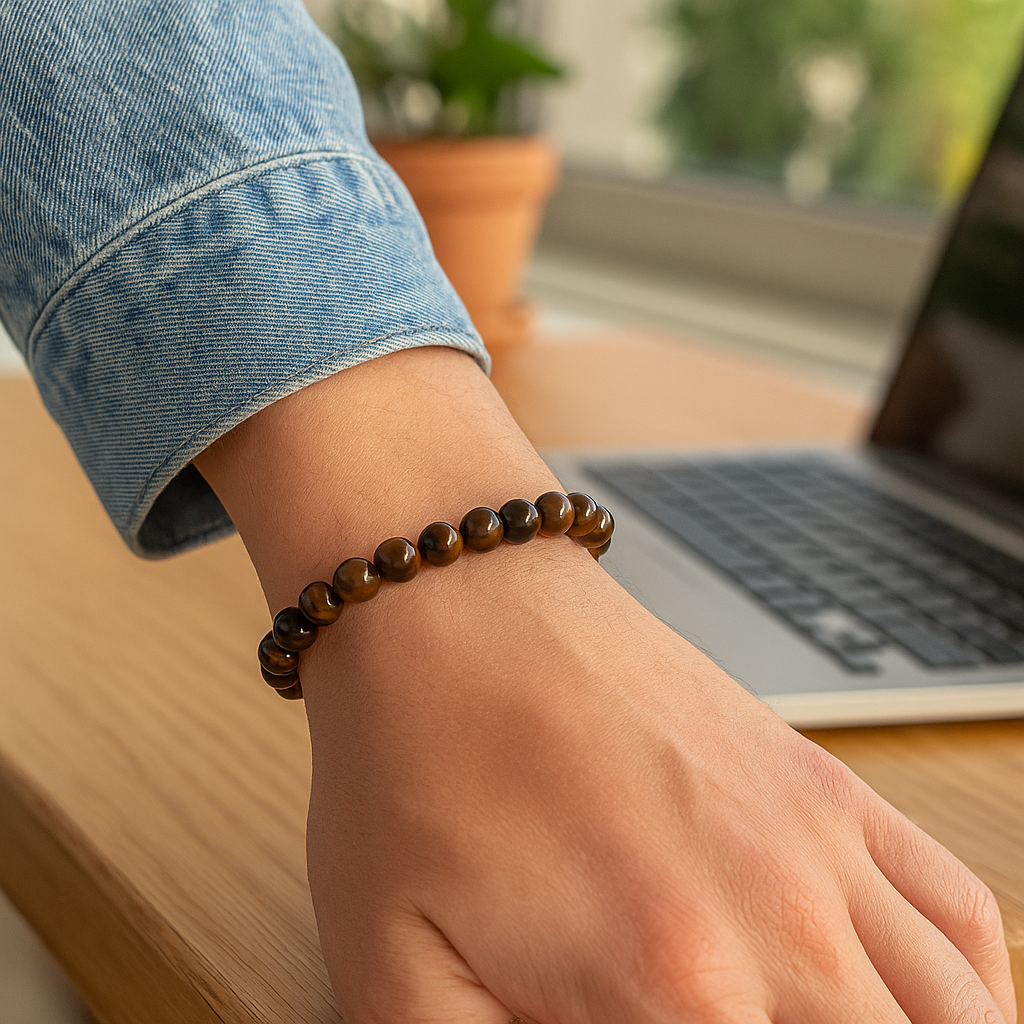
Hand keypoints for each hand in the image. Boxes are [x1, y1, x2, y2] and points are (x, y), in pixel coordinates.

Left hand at [196, 347, 1015, 1023]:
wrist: (458, 607)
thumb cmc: (417, 762)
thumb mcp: (397, 972)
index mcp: (675, 988)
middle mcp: (782, 920)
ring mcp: (818, 840)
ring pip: (961, 1013)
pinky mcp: (822, 781)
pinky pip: (958, 907)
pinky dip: (974, 984)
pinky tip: (927, 1007)